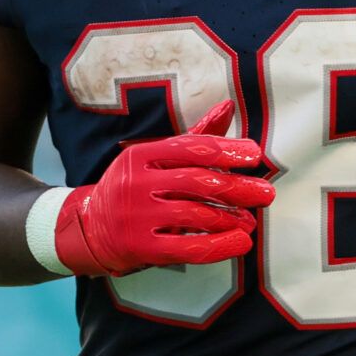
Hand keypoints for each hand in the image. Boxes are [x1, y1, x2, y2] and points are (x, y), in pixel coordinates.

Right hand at [53, 101, 272, 275]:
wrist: (89, 227)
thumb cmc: (134, 188)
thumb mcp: (155, 158)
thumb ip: (194, 137)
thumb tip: (228, 107)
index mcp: (141, 155)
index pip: (190, 148)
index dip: (226, 150)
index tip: (254, 156)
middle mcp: (136, 184)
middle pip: (197, 182)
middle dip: (237, 188)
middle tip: (266, 193)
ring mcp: (137, 217)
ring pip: (195, 215)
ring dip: (230, 218)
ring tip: (251, 221)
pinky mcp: (140, 247)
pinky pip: (187, 248)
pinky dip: (219, 246)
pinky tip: (240, 243)